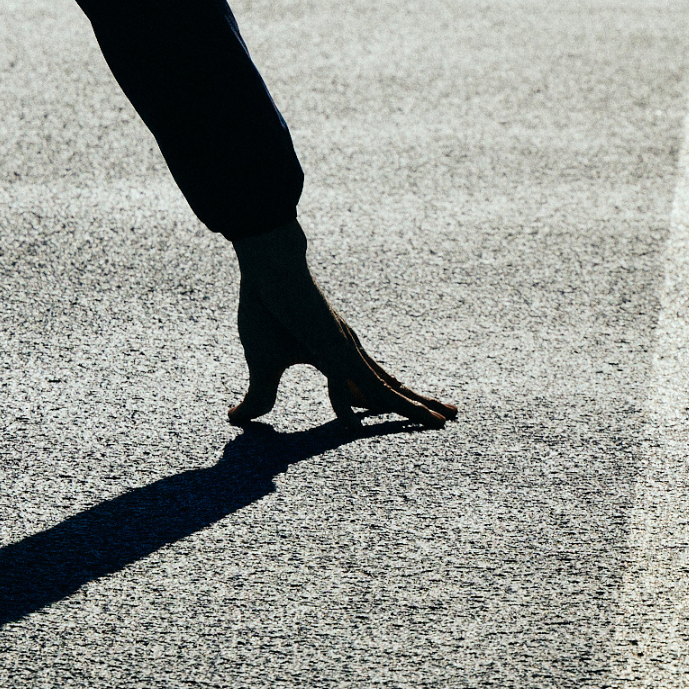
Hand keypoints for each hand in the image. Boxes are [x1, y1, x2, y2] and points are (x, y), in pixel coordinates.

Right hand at [225, 221, 455, 428]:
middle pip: (390, 385)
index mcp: (338, 357)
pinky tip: (349, 424)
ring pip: (378, 386)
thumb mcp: (261, 363)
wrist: (269, 264)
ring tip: (437, 423)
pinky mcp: (319, 340)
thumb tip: (236, 420)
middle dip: (419, 404)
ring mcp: (338, 348)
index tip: (422, 414)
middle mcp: (347, 353)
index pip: (374, 386)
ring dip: (407, 407)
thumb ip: (258, 394)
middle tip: (452, 416)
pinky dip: (341, 399)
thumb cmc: (265, 308)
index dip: (397, 402)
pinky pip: (334, 376)